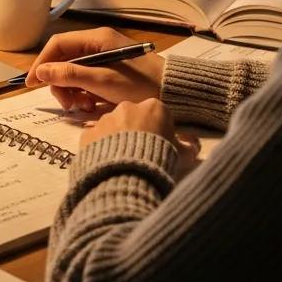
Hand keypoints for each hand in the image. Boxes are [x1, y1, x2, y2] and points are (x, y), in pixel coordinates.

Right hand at [26, 27, 164, 111]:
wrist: (174, 93)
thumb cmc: (140, 85)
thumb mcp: (101, 81)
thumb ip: (69, 75)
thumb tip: (40, 72)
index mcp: (96, 39)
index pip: (58, 45)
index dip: (42, 63)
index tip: (31, 83)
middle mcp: (98, 44)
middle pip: (64, 60)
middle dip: (60, 83)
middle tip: (67, 104)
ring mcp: (104, 57)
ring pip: (74, 72)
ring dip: (72, 91)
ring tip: (83, 107)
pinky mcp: (110, 70)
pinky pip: (87, 79)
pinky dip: (84, 93)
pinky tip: (92, 105)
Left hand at [81, 98, 199, 178]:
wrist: (127, 174)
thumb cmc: (160, 160)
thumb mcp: (184, 155)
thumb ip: (190, 146)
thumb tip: (193, 143)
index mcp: (153, 107)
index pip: (158, 113)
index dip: (160, 129)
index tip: (160, 143)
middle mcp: (126, 107)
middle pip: (133, 117)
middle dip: (136, 131)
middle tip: (140, 152)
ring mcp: (104, 119)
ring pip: (112, 127)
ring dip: (117, 139)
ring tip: (122, 160)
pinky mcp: (88, 133)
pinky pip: (95, 139)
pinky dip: (100, 148)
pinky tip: (106, 163)